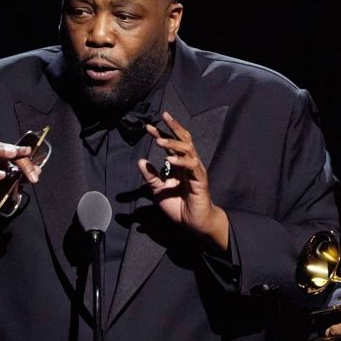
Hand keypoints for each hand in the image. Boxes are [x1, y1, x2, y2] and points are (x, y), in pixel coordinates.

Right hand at [0, 141, 44, 229]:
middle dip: (15, 150)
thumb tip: (38, 171)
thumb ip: (24, 173)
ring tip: (12, 154)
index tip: (34, 158)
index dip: (24, 154)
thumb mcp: (11, 178)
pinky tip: (1, 175)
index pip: (12, 149)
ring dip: (0, 152)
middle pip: (1, 148)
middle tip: (26, 152)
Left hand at [138, 111, 229, 249]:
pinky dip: (181, 161)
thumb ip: (151, 177)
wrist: (194, 223)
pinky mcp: (200, 180)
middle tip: (163, 117)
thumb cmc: (179, 207)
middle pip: (184, 139)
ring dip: (173, 144)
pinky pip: (192, 166)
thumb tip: (141, 161)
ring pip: (187, 149)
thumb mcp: (158, 191)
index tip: (148, 127)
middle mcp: (189, 164)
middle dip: (173, 127)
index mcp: (179, 165)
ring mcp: (196, 171)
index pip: (171, 145)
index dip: (161, 134)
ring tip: (159, 141)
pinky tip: (169, 160)